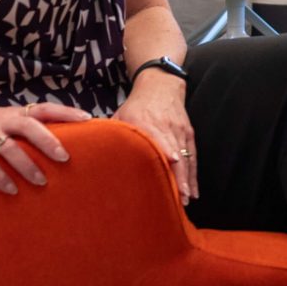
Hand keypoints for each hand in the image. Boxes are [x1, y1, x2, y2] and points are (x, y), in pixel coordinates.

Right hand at [0, 101, 90, 194]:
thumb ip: (21, 128)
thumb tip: (56, 143)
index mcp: (11, 113)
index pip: (43, 108)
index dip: (66, 112)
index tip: (88, 119)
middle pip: (28, 125)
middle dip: (48, 140)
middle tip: (65, 158)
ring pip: (8, 147)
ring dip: (26, 165)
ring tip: (42, 182)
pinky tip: (11, 190)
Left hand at [116, 70, 197, 203]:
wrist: (161, 86)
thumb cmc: (137, 105)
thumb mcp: (121, 115)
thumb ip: (112, 134)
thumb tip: (92, 153)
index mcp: (148, 122)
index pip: (159, 138)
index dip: (166, 150)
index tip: (171, 162)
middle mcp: (167, 128)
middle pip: (176, 153)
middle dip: (179, 175)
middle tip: (179, 196)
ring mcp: (180, 132)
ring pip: (186, 158)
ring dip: (187, 180)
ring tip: (186, 199)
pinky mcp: (188, 134)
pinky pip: (193, 157)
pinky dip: (193, 175)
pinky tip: (193, 191)